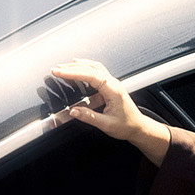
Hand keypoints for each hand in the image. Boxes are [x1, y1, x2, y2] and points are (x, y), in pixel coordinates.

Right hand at [47, 59, 166, 160]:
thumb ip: (89, 117)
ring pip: (94, 68)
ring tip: (63, 67)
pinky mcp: (110, 87)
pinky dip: (85, 68)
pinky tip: (77, 68)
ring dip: (78, 66)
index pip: (90, 76)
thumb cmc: (127, 126)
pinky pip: (97, 72)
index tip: (59, 72)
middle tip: (56, 69)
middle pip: (91, 68)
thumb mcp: (107, 124)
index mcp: (113, 90)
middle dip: (72, 68)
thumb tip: (73, 111)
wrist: (139, 128)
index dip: (73, 73)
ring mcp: (113, 84)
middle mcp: (114, 84)